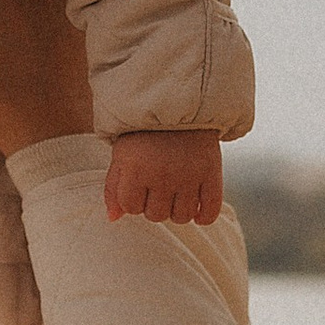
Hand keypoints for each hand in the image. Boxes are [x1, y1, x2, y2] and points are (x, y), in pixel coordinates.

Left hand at [104, 129, 223, 223]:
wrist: (180, 106)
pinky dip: (204, 217)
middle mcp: (163, 175)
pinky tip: (198, 212)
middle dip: (154, 205)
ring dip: (177, 211)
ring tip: (176, 195)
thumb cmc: (146, 132)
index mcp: (137, 169)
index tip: (138, 185)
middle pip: (156, 215)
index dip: (133, 200)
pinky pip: (210, 210)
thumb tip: (114, 218)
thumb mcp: (122, 154)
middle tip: (158, 186)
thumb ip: (113, 187)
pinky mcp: (211, 174)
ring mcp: (189, 176)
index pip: (131, 207)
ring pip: (182, 217)